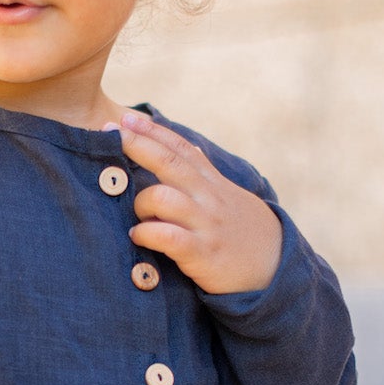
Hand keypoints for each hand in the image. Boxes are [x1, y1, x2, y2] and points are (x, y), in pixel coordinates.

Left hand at [106, 111, 282, 294]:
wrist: (273, 266)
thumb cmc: (238, 229)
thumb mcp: (225, 195)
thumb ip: (200, 174)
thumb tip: (181, 148)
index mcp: (211, 181)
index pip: (180, 147)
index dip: (152, 131)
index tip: (125, 118)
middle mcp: (208, 197)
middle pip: (169, 162)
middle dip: (137, 144)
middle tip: (110, 133)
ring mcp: (205, 224)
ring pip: (163, 198)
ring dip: (142, 203)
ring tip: (139, 217)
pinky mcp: (202, 253)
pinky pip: (168, 237)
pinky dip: (147, 233)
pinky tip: (138, 236)